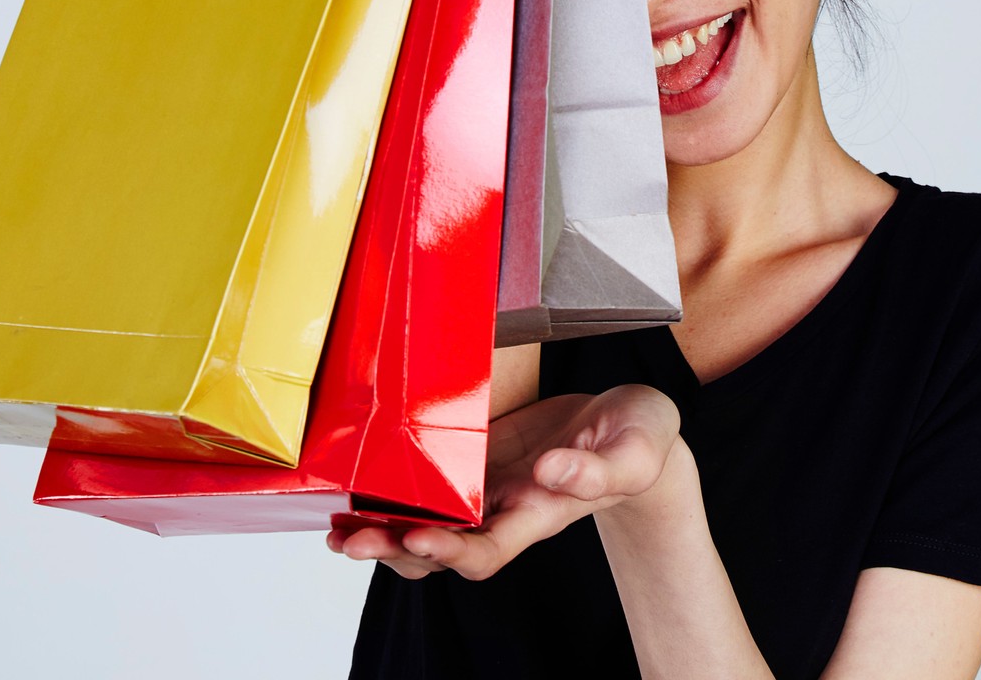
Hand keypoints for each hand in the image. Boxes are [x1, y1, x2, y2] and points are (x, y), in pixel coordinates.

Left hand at [328, 384, 683, 580]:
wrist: (633, 429)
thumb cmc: (641, 441)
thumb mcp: (635, 450)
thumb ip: (598, 469)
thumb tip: (553, 471)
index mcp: (542, 513)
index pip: (490, 547)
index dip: (452, 551)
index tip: (419, 539)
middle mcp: (507, 511)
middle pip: (444, 550)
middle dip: (396, 550)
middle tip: (352, 541)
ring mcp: (488, 490)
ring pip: (428, 526)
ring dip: (384, 532)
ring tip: (339, 532)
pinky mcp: (476, 462)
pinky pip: (428, 490)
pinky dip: (392, 497)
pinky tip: (357, 496)